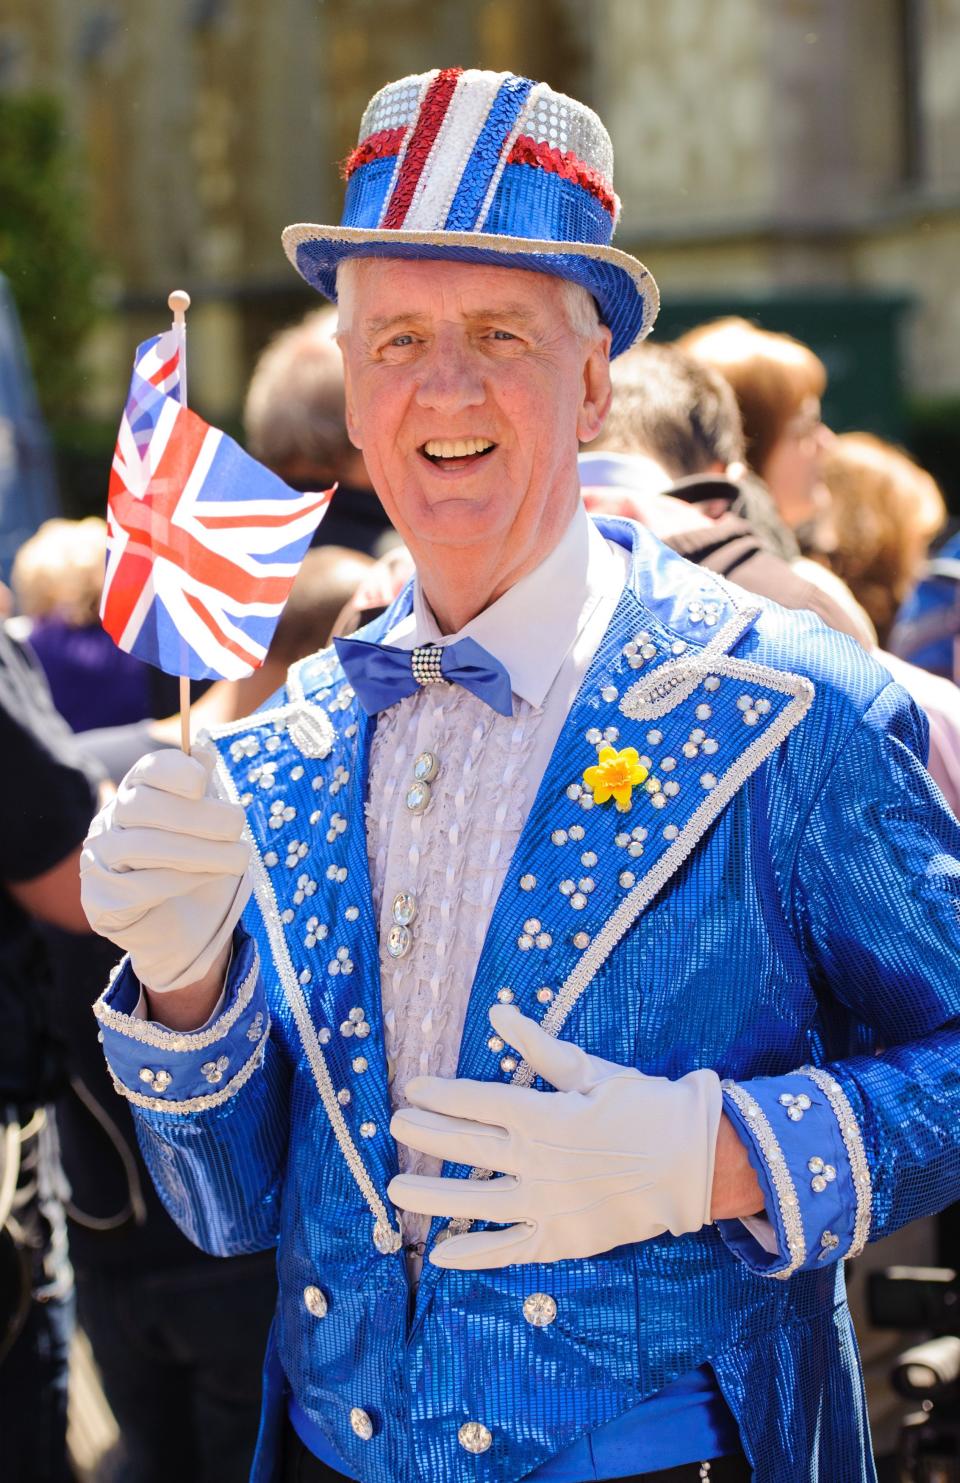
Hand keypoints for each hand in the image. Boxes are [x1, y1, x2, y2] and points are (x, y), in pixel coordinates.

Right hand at [80, 745, 250, 993]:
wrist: (182, 925)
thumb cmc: (197, 862)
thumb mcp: (209, 822)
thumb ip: (203, 789)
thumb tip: (202, 752)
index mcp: (137, 792)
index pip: (147, 770)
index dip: (173, 772)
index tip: (203, 785)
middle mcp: (110, 821)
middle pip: (143, 806)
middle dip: (196, 815)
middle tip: (238, 825)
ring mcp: (100, 861)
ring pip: (143, 847)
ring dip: (199, 851)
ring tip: (239, 857)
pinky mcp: (102, 901)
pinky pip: (141, 886)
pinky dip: (182, 880)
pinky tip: (211, 877)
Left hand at [388, 1004, 721, 1269]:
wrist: (692, 1162)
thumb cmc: (641, 1107)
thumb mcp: (590, 1070)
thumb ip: (540, 1047)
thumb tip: (499, 1013)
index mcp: (543, 1114)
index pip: (477, 1102)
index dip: (441, 1095)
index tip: (414, 1089)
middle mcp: (537, 1160)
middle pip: (467, 1147)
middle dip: (426, 1135)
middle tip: (395, 1125)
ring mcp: (546, 1204)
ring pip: (475, 1202)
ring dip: (432, 1196)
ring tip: (395, 1189)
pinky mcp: (561, 1240)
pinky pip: (508, 1250)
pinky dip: (474, 1254)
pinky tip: (441, 1253)